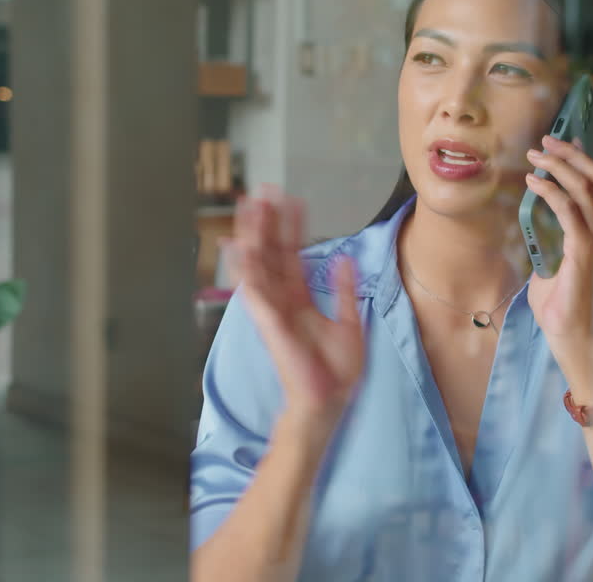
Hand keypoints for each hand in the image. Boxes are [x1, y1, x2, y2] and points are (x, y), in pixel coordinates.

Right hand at [235, 189, 365, 430]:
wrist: (328, 402)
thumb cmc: (335, 372)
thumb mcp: (349, 324)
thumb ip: (345, 291)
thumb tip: (345, 259)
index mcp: (300, 299)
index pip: (291, 255)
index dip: (290, 228)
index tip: (290, 201)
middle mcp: (282, 300)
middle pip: (269, 253)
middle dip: (265, 222)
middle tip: (262, 190)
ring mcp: (273, 311)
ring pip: (258, 265)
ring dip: (253, 235)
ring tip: (250, 206)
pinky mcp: (270, 323)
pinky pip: (255, 292)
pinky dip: (248, 269)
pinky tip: (243, 246)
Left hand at [523, 136, 592, 387]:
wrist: (567, 333)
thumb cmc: (558, 302)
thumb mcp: (551, 259)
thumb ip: (549, 237)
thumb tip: (535, 216)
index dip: (583, 160)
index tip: (561, 142)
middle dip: (571, 155)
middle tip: (546, 140)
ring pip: (586, 190)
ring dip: (560, 167)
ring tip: (537, 155)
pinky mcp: (585, 252)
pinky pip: (570, 213)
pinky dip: (552, 192)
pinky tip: (534, 183)